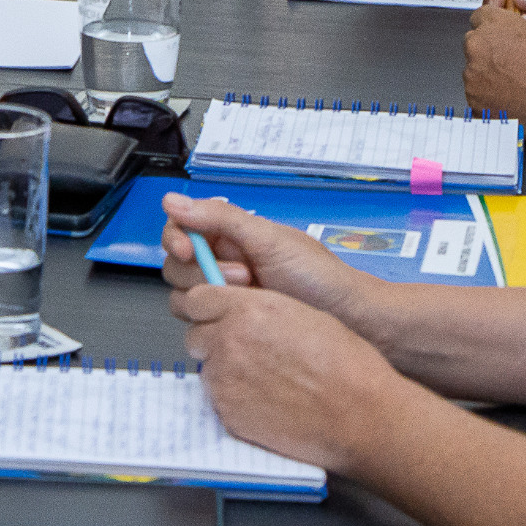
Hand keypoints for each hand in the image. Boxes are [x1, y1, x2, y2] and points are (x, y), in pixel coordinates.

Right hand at [157, 194, 380, 322]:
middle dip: (201, 271)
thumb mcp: (270, 240)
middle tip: (242, 276)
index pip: (181, 227)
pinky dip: (214, 321)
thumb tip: (174, 201)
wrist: (352, 322)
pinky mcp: (231, 324)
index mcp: (232, 234)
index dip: (176, 237)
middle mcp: (224, 263)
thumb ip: (221, 218)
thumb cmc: (321, 279)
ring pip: (184, 296)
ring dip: (210, 297)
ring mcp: (227, 296)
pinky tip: (243, 318)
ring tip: (250, 297)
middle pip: (176, 264)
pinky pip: (201, 324)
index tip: (188, 249)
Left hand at [170, 281, 406, 476]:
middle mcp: (228, 342)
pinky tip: (267, 400)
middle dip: (214, 340)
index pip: (196, 298)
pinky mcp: (228, 414)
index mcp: (246, 310)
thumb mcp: (301, 313)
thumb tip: (238, 310)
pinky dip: (234, 398)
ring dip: (224, 370)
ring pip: (206, 368)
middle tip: (243, 349)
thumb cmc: (343, 364)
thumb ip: (257, 308)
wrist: (358, 413)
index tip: (218, 313)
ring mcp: (225, 381)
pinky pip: (218, 399)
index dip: (208, 307)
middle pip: (195, 335)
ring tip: (263, 378)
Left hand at [463, 0, 525, 120]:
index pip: (481, 17)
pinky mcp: (473, 101)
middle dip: (488, 51)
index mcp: (495, 26)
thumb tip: (524, 27)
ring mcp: (472, 76)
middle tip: (511, 63)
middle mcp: (477, 48)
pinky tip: (510, 101)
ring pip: (474, 71)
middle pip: (474, 44)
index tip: (501, 35)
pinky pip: (477, 96)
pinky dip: (489, 98)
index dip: (493, 27)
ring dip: (488, 76)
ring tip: (514, 86)